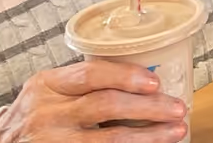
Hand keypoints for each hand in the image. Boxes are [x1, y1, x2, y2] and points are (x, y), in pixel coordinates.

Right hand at [0, 61, 185, 142]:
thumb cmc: (35, 112)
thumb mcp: (48, 89)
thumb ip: (83, 82)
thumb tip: (144, 78)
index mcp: (46, 84)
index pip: (91, 75)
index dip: (126, 77)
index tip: (155, 83)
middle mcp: (47, 112)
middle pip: (106, 105)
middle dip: (148, 107)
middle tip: (177, 108)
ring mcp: (52, 141)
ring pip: (109, 138)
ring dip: (147, 136)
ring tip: (175, 131)